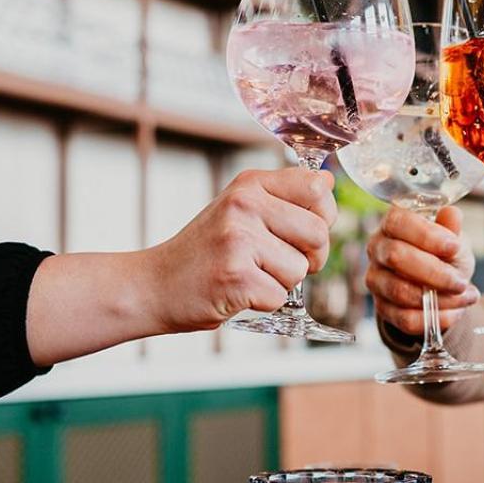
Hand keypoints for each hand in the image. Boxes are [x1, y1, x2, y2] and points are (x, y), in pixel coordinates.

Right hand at [147, 168, 336, 331]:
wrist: (154, 285)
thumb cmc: (204, 251)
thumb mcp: (240, 209)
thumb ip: (284, 197)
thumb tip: (329, 181)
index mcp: (250, 184)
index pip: (318, 187)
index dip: (323, 216)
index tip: (301, 231)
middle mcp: (244, 204)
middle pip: (318, 233)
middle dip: (309, 258)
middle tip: (276, 262)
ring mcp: (238, 239)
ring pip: (301, 269)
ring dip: (281, 281)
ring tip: (249, 273)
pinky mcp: (235, 275)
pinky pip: (280, 295)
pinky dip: (263, 301)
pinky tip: (238, 290)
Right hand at [364, 205, 480, 335]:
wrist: (439, 285)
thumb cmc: (444, 254)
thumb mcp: (453, 239)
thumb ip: (451, 228)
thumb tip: (452, 213)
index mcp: (393, 223)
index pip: (398, 222)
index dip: (426, 235)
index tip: (454, 247)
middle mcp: (377, 248)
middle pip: (395, 257)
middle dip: (434, 272)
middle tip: (461, 282)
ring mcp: (376, 279)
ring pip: (400, 291)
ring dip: (439, 299)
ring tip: (466, 297)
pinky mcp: (382, 307)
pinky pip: (405, 318)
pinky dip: (435, 318)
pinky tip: (456, 312)